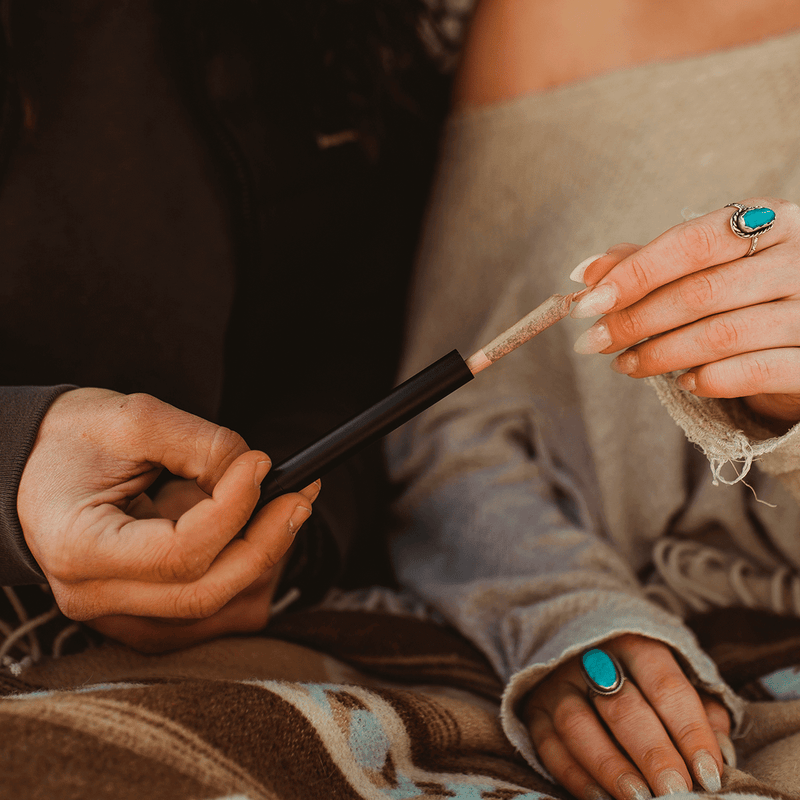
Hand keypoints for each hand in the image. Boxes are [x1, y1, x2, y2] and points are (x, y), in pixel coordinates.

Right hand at [18, 388, 317, 646]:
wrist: (39, 469)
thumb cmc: (76, 440)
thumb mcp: (134, 420)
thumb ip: (201, 444)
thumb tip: (257, 472)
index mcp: (78, 547)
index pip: (177, 552)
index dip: (233, 509)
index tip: (263, 462)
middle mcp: (95, 597)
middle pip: (204, 592)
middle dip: (265, 542)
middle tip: (301, 494)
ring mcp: (119, 616)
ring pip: (217, 609)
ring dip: (260, 557)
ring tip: (269, 502)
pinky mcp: (144, 617)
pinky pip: (214, 612)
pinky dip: (245, 573)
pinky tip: (249, 531)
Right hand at [524, 634, 730, 799]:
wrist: (576, 644)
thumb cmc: (640, 671)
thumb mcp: (674, 675)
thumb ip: (701, 710)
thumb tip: (723, 755)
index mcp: (632, 643)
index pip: (664, 685)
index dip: (689, 731)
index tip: (710, 775)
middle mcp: (589, 658)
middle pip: (621, 706)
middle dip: (653, 754)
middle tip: (677, 793)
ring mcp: (556, 684)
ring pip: (578, 726)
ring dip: (611, 768)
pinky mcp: (533, 709)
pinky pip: (549, 746)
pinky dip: (576, 777)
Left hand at [571, 199, 799, 423]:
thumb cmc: (747, 292)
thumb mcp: (703, 266)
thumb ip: (647, 263)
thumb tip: (586, 272)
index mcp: (771, 222)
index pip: (693, 242)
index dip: (634, 274)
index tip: (589, 303)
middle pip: (700, 292)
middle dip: (635, 321)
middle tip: (595, 341)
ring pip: (721, 335)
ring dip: (659, 355)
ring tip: (624, 365)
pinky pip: (755, 372)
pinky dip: (710, 379)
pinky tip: (682, 382)